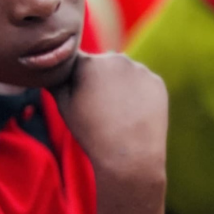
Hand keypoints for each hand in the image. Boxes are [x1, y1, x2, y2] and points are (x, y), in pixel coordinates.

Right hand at [52, 53, 167, 186]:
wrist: (130, 154)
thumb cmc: (91, 131)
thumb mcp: (63, 105)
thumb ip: (58, 78)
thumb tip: (56, 64)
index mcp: (89, 62)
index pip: (78, 60)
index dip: (77, 76)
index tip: (80, 93)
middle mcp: (116, 58)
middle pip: (104, 64)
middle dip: (100, 78)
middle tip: (100, 105)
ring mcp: (140, 69)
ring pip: (125, 73)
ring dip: (120, 84)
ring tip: (118, 111)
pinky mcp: (157, 81)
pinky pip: (143, 83)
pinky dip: (139, 93)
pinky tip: (135, 112)